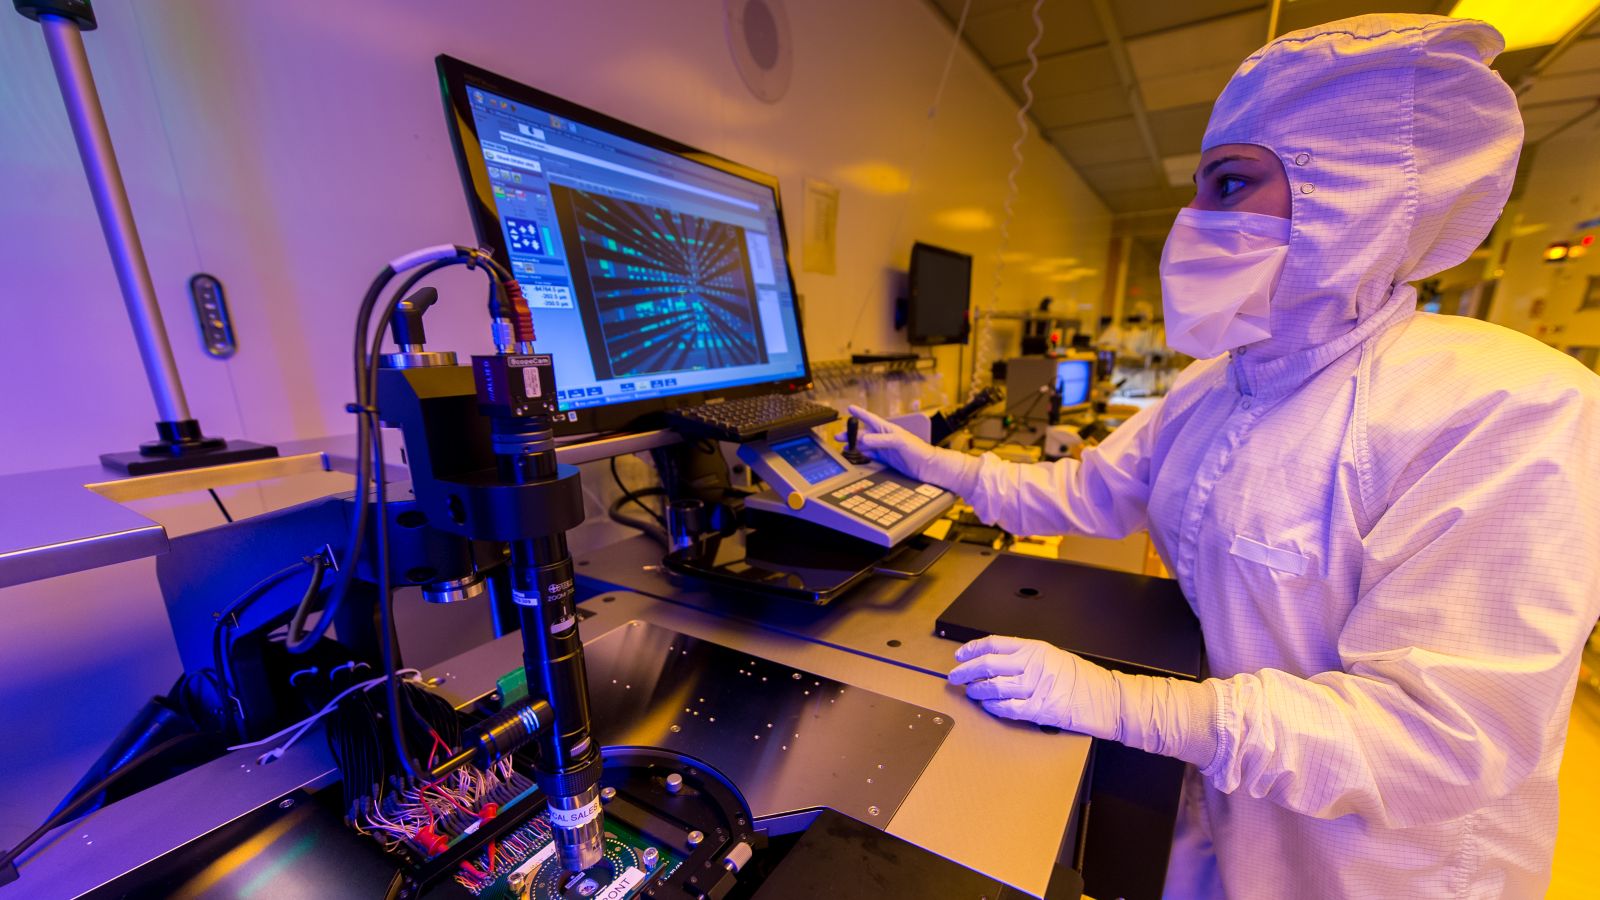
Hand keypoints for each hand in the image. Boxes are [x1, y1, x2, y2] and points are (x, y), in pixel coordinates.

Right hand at [839, 405, 940, 481]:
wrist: (928, 466)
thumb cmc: (918, 450)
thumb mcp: (898, 441)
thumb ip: (880, 440)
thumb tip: (863, 440)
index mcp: (887, 429)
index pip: (870, 418)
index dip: (859, 413)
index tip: (849, 408)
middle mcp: (884, 438)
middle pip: (863, 434)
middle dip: (851, 434)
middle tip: (838, 437)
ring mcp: (885, 449)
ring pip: (865, 446)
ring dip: (855, 446)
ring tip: (845, 448)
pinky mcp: (887, 460)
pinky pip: (871, 456)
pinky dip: (862, 456)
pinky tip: (857, 457)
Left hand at [948, 636, 1119, 736]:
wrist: (1106, 698)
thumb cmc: (1081, 679)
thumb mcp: (1052, 656)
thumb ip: (1025, 657)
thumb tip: (993, 662)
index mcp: (1035, 649)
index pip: (994, 644)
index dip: (972, 649)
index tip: (960, 655)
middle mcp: (1033, 665)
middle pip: (988, 665)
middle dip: (966, 671)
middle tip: (955, 676)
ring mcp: (1036, 687)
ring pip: (994, 687)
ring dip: (977, 690)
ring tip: (971, 691)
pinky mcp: (1039, 709)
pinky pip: (1007, 708)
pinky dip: (993, 707)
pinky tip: (987, 706)